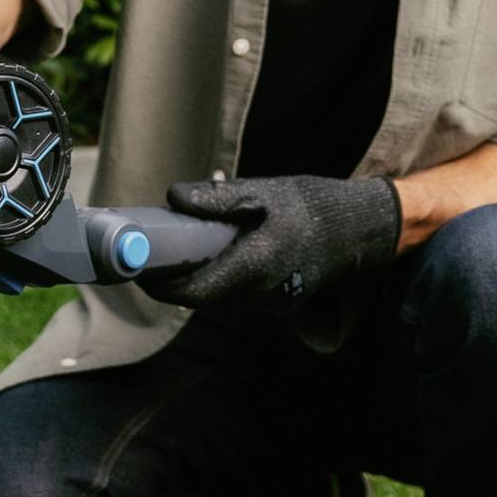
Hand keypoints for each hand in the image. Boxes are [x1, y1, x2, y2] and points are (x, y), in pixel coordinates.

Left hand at [135, 174, 402, 314]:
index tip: (135, 265)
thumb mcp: (266, 192)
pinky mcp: (274, 303)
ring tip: (189, 239)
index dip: (158, 283)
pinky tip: (222, 248)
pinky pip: (234, 292)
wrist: (362, 231)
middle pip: (199, 293)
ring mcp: (267, 304)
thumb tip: (172, 198)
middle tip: (154, 244)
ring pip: (216, 293)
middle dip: (174, 272)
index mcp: (254, 266)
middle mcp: (258, 294)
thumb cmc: (315, 207)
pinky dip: (220, 273)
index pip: (192, 291)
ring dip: (198, 271)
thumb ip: (218, 200)